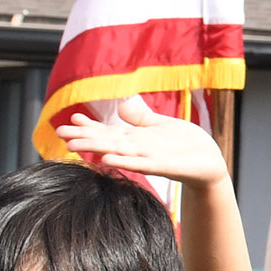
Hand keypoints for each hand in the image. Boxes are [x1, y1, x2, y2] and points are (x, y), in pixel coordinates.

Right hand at [54, 93, 226, 186]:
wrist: (210, 162)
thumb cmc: (185, 144)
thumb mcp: (161, 125)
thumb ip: (141, 117)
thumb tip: (122, 105)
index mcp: (136, 139)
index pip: (107, 131)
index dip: (88, 126)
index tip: (67, 121)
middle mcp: (138, 149)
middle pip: (106, 141)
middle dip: (84, 137)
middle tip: (60, 134)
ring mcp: (150, 158)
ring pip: (118, 152)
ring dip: (97, 149)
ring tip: (74, 146)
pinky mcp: (165, 166)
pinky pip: (143, 164)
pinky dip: (126, 162)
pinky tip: (108, 160)